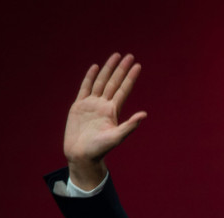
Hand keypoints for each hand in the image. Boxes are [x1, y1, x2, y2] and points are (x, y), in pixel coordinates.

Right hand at [64, 53, 146, 188]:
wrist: (81, 155)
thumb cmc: (100, 149)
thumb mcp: (117, 137)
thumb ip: (130, 125)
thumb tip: (144, 114)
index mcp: (113, 111)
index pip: (123, 89)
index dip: (130, 77)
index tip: (137, 65)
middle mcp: (103, 105)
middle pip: (114, 82)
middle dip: (121, 69)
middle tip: (129, 55)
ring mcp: (91, 104)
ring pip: (100, 82)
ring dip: (108, 69)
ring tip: (115, 56)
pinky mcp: (79, 106)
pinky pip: (85, 88)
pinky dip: (90, 77)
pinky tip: (95, 68)